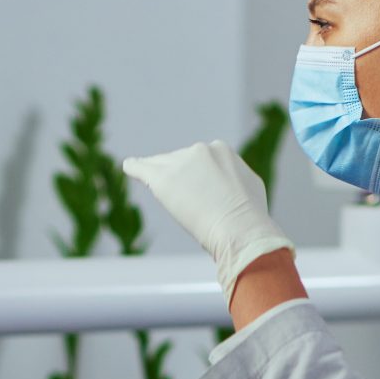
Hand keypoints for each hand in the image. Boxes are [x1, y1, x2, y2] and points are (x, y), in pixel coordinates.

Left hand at [123, 140, 295, 298]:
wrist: (240, 228)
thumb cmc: (250, 216)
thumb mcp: (250, 187)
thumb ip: (234, 178)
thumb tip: (229, 184)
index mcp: (222, 150)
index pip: (200, 159)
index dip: (198, 178)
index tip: (204, 195)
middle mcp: (200, 151)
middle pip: (180, 161)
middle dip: (182, 178)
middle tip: (192, 204)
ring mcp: (180, 164)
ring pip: (162, 166)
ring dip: (160, 176)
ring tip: (162, 191)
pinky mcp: (162, 179)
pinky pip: (141, 168)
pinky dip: (135, 167)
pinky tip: (129, 167)